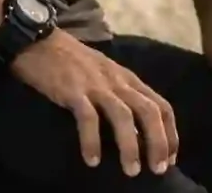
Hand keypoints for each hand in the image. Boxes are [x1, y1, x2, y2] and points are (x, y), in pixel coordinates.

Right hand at [10, 29, 178, 176]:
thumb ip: (120, 95)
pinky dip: (92, 141)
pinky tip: (92, 160)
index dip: (170, 133)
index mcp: (127, 78)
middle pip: (148, 111)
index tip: (171, 159)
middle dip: (158, 142)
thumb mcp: (104, 74)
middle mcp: (117, 81)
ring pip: (123, 116)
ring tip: (131, 171)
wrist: (40, 40)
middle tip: (158, 170)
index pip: (160, 104)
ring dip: (130, 146)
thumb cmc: (72, 61)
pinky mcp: (72, 90)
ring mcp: (95, 84)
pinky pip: (87, 118)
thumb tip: (134, 132)